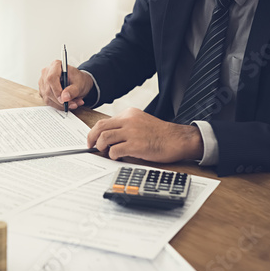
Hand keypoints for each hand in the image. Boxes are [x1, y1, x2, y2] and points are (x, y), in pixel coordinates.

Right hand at [38, 60, 93, 110]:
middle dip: (61, 101)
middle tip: (74, 104)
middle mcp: (46, 73)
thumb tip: (64, 97)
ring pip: (48, 98)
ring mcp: (43, 82)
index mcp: (55, 65)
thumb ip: (73, 90)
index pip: (51, 78)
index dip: (56, 91)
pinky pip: (49, 101)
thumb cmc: (78, 79)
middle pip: (49, 90)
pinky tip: (67, 103)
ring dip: (61, 104)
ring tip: (73, 103)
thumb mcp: (80, 84)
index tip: (64, 100)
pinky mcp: (43, 91)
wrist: (77, 82)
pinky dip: (59, 105)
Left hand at [87, 108, 203, 162]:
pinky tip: (117, 156)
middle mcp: (128, 121)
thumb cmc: (161, 134)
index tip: (93, 139)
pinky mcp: (135, 145)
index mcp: (129, 114)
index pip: (104, 121)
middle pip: (100, 128)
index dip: (95, 132)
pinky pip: (114, 150)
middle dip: (92, 138)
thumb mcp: (141, 122)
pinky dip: (112, 155)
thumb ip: (125, 126)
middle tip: (91, 146)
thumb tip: (108, 137)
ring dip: (101, 147)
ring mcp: (131, 132)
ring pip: (104, 138)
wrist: (177, 140)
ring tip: (106, 152)